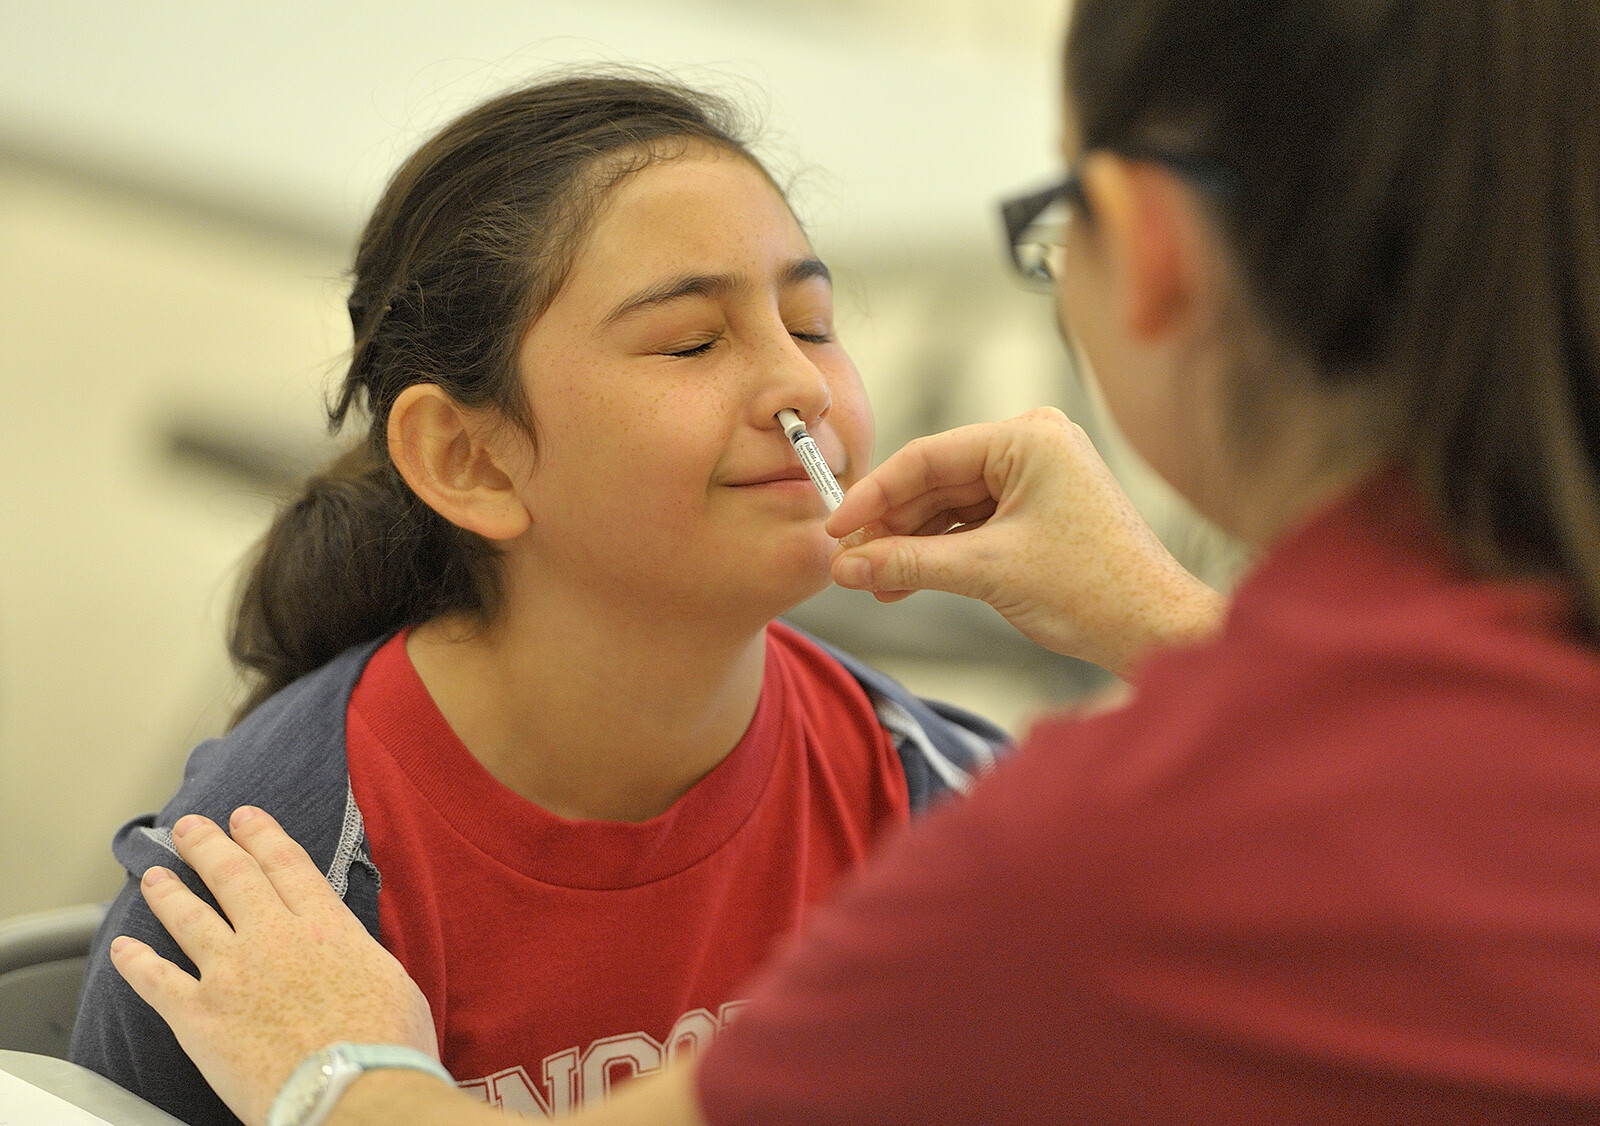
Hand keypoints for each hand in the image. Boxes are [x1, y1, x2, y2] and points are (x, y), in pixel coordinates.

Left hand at [110, 807, 438, 1125]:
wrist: (351, 1090)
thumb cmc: (384, 1045)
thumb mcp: (390, 978)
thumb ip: (357, 955)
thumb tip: (350, 955)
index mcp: (324, 926)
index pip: (285, 863)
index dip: (261, 834)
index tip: (245, 818)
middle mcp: (273, 936)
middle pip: (231, 876)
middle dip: (207, 845)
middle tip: (191, 828)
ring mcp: (230, 973)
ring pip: (188, 917)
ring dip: (167, 891)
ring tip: (155, 875)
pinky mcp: (199, 1016)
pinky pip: (155, 980)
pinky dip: (136, 961)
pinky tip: (122, 948)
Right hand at [826, 407, 1224, 676]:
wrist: (1156, 630)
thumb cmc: (1095, 591)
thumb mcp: (987, 573)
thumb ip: (909, 563)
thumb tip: (846, 566)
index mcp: (1030, 438)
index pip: (928, 457)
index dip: (874, 495)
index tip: (835, 527)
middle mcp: (1035, 446)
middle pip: (936, 480)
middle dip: (890, 525)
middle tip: (848, 562)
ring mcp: (1038, 478)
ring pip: (951, 506)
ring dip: (911, 544)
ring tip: (872, 582)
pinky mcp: (1039, 511)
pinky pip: (973, 524)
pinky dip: (940, 552)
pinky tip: (904, 581)